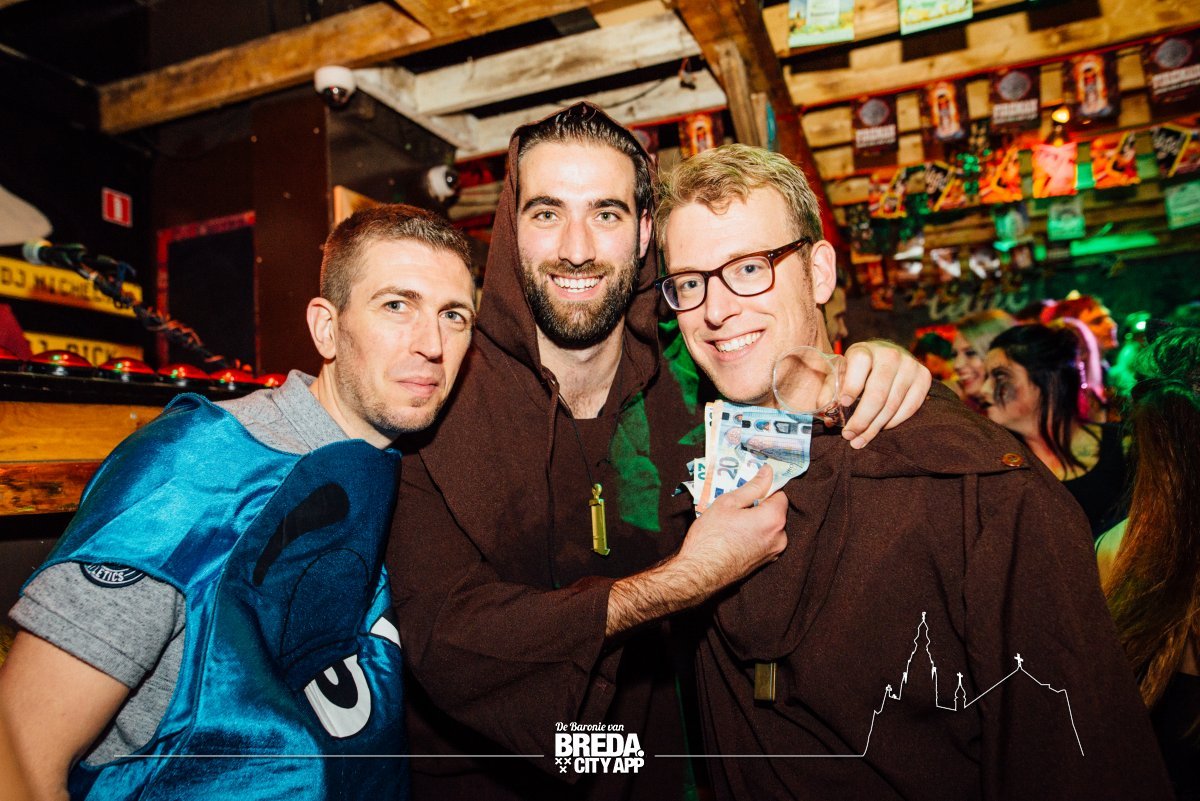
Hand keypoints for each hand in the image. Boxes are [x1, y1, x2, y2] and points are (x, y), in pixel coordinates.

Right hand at [676, 465, 787, 585]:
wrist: (700, 573)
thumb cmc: (710, 536)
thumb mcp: (728, 503)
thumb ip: (752, 486)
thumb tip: (768, 471)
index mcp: (774, 519)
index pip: (780, 494)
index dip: (764, 489)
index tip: (749, 489)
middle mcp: (780, 537)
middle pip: (776, 511)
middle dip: (760, 506)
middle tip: (737, 506)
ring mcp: (774, 553)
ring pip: (770, 527)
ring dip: (757, 521)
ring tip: (733, 522)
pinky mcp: (765, 563)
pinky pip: (765, 540)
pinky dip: (754, 534)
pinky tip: (735, 536)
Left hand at [840, 340, 931, 448]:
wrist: (888, 355)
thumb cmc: (859, 369)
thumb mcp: (842, 372)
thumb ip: (830, 390)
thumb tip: (828, 416)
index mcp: (865, 350)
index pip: (860, 365)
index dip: (851, 386)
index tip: (843, 404)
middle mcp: (890, 355)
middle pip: (877, 394)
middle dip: (861, 419)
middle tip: (849, 435)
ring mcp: (910, 365)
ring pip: (893, 404)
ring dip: (875, 427)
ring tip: (860, 440)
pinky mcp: (924, 377)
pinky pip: (910, 407)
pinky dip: (894, 422)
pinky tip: (881, 429)